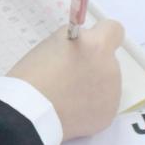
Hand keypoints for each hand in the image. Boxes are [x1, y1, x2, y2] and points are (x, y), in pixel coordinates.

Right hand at [7, 19, 123, 140]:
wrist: (30, 112)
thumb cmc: (34, 73)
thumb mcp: (53, 43)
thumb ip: (76, 42)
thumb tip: (85, 48)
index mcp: (97, 46)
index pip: (114, 29)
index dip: (102, 35)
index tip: (90, 44)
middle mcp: (111, 68)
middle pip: (108, 60)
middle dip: (93, 64)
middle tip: (69, 74)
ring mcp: (112, 94)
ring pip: (106, 83)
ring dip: (93, 85)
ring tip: (68, 95)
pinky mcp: (108, 115)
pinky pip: (102, 105)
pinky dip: (90, 106)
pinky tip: (72, 110)